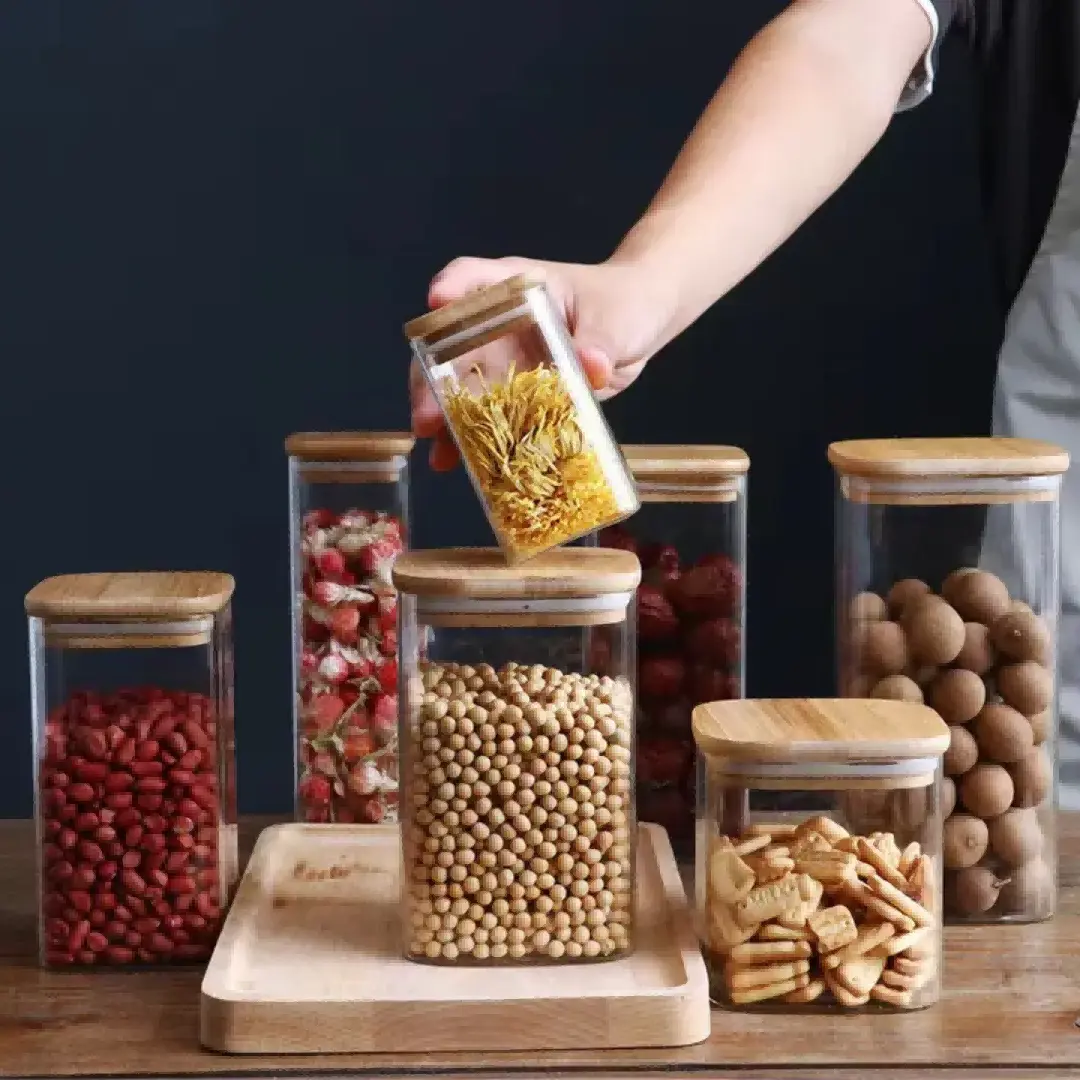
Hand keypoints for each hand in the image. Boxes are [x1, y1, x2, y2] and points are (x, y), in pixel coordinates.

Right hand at [409, 256, 668, 469]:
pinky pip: (488, 416)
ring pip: (459, 387)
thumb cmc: (624, 303)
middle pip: (449, 345)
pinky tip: (458, 463)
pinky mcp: (516, 393)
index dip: (451, 286)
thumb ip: (601, 341)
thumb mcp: (614, 319)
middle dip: (431, 381)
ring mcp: (503, 359)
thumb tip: (593, 367)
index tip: (437, 301)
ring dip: (444, 418)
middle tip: (426, 418)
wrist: (640, 324)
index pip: (473, 277)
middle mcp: (498, 323)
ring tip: (437, 450)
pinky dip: (472, 439)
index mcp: (518, 288)